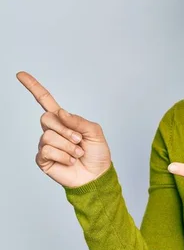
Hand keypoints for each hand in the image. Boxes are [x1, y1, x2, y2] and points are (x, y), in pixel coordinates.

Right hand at [17, 71, 111, 187]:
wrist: (96, 175)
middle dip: (65, 129)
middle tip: (78, 141)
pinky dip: (63, 156)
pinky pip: (46, 150)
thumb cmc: (97, 153)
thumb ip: (78, 120)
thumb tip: (60, 112)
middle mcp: (53, 130)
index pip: (45, 100)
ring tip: (77, 153)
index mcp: (65, 120)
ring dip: (67, 146)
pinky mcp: (43, 159)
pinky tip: (70, 161)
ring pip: (48, 136)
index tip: (20, 74)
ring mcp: (46, 144)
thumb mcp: (94, 131)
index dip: (33, 87)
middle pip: (46, 118)